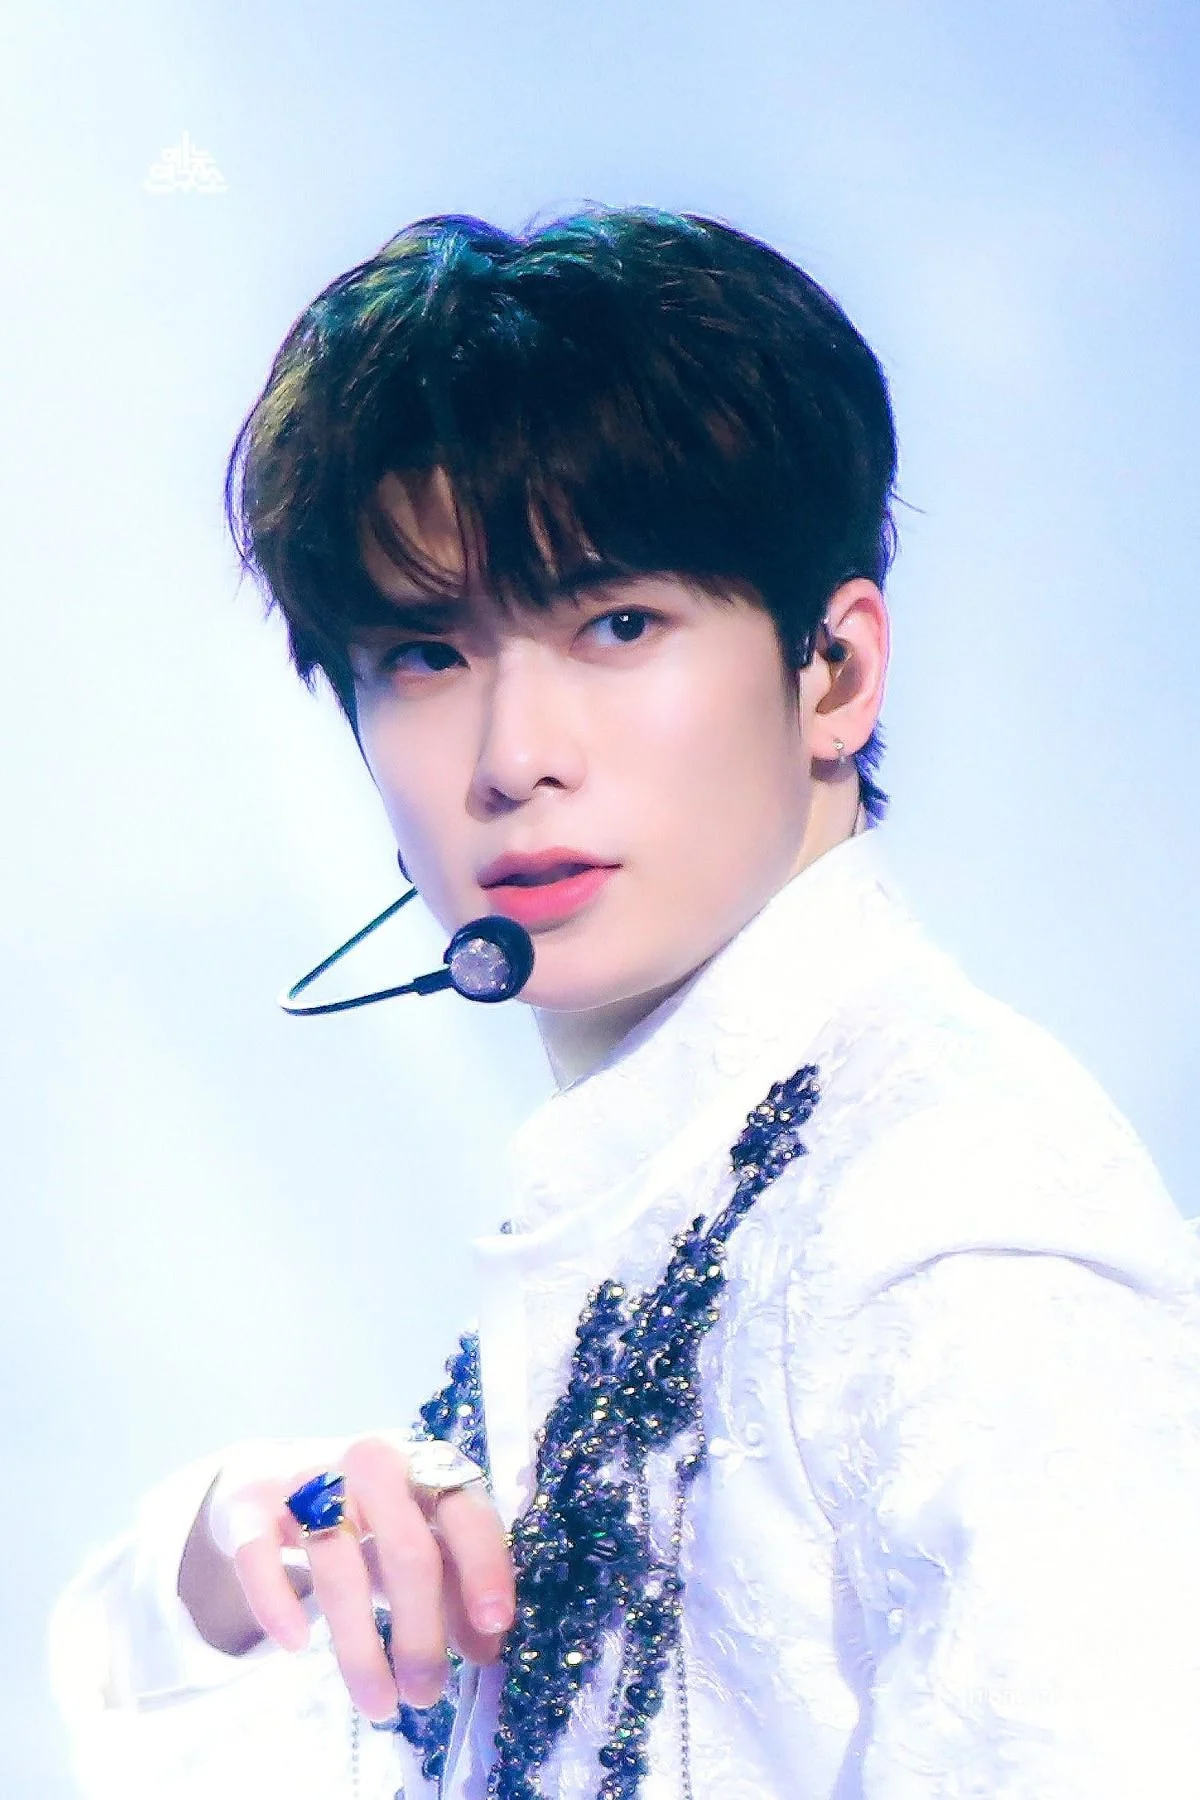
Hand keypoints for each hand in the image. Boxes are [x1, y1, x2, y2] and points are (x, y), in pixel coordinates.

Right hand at [199, 1433, 514, 1720]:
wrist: (280, 1472)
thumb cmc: (372, 1519)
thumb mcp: (423, 1544)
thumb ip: (458, 1587)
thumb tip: (485, 1648)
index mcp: (426, 1466)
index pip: (465, 1510)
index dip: (485, 1566)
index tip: (497, 1625)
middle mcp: (373, 1462)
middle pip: (406, 1549)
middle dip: (421, 1633)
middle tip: (426, 1695)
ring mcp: (309, 1476)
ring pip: (337, 1561)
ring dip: (360, 1647)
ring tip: (380, 1704)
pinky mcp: (251, 1502)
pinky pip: (260, 1554)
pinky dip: (277, 1602)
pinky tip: (296, 1644)